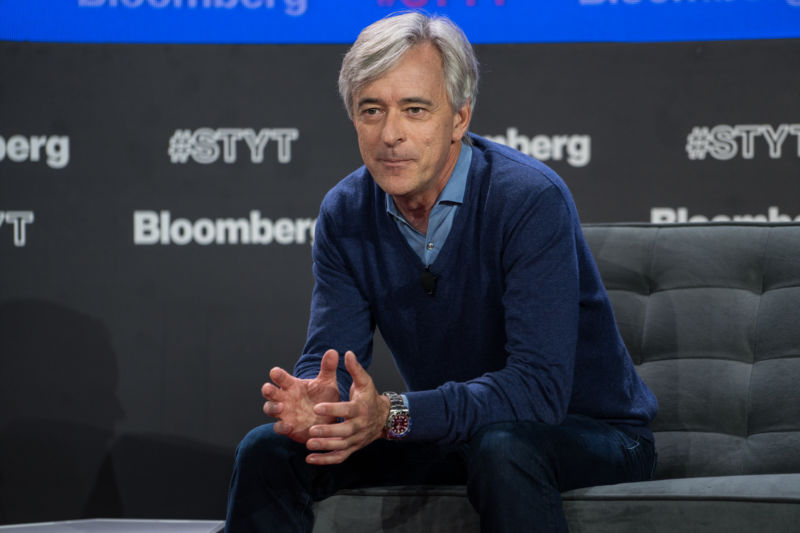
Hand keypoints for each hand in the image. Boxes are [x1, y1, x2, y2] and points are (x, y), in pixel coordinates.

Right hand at [261, 349, 339, 443]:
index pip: (281, 378)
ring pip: (270, 408)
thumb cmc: (325, 398)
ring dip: (272, 407)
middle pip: (270, 392)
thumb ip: (328, 368)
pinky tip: (289, 426)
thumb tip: (332, 351)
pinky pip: (279, 427)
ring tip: (281, 407)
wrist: (330, 420)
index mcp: (293, 385)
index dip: (277, 374)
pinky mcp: (287, 427)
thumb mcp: (327, 383)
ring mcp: (284, 413)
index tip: (275, 372)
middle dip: (268, 390)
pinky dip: (281, 426)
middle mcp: (285, 398)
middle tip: (269, 388)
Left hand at [304, 351, 390, 465]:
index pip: (346, 410)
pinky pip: (339, 457)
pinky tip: (310, 459)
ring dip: (325, 446)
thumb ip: (355, 369)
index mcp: (361, 408)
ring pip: (341, 445)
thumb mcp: (365, 382)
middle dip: (328, 431)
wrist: (384, 418)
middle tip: (311, 429)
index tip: (317, 407)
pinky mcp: (352, 449)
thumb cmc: (369, 397)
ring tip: (309, 443)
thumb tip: (347, 353)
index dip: (332, 409)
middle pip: (344, 431)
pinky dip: (325, 460)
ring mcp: (356, 439)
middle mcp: (359, 426)